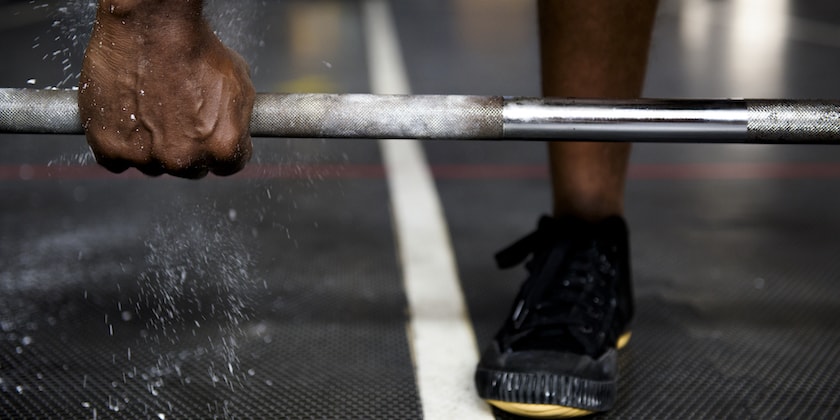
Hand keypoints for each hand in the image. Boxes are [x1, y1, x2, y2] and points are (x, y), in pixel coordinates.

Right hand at [78, 0, 254, 177]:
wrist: (152, 24)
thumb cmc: (196, 47)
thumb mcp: (240, 84)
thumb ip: (238, 119)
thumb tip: (236, 129)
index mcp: (223, 147)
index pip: (227, 165)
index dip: (218, 146)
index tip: (209, 133)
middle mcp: (184, 158)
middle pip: (189, 168)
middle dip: (186, 147)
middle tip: (177, 117)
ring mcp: (145, 156)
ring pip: (152, 165)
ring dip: (151, 146)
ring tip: (150, 109)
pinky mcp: (109, 147)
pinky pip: (115, 160)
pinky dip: (118, 143)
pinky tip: (125, 118)